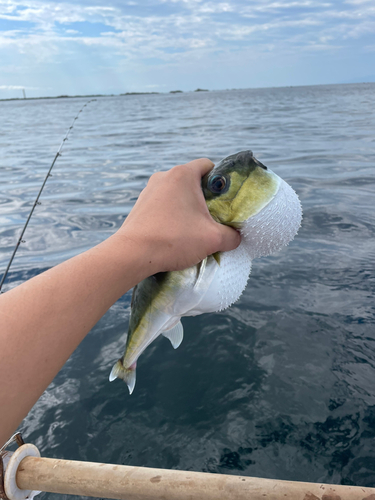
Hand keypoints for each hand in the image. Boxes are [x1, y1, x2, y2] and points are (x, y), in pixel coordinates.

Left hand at [116, 158, 240, 273]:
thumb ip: (232, 236)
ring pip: (176, 194)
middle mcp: (164, 176)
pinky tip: (174, 234)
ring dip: (186, 207)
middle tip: (212, 218)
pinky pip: (162, 205)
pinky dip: (171, 215)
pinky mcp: (139, 205)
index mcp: (183, 175)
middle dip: (204, 198)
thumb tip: (236, 237)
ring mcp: (149, 190)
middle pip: (192, 181)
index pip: (208, 165)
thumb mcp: (213, 239)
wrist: (133, 254)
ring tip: (192, 229)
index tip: (225, 201)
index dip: (220, 181)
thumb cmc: (174, 240)